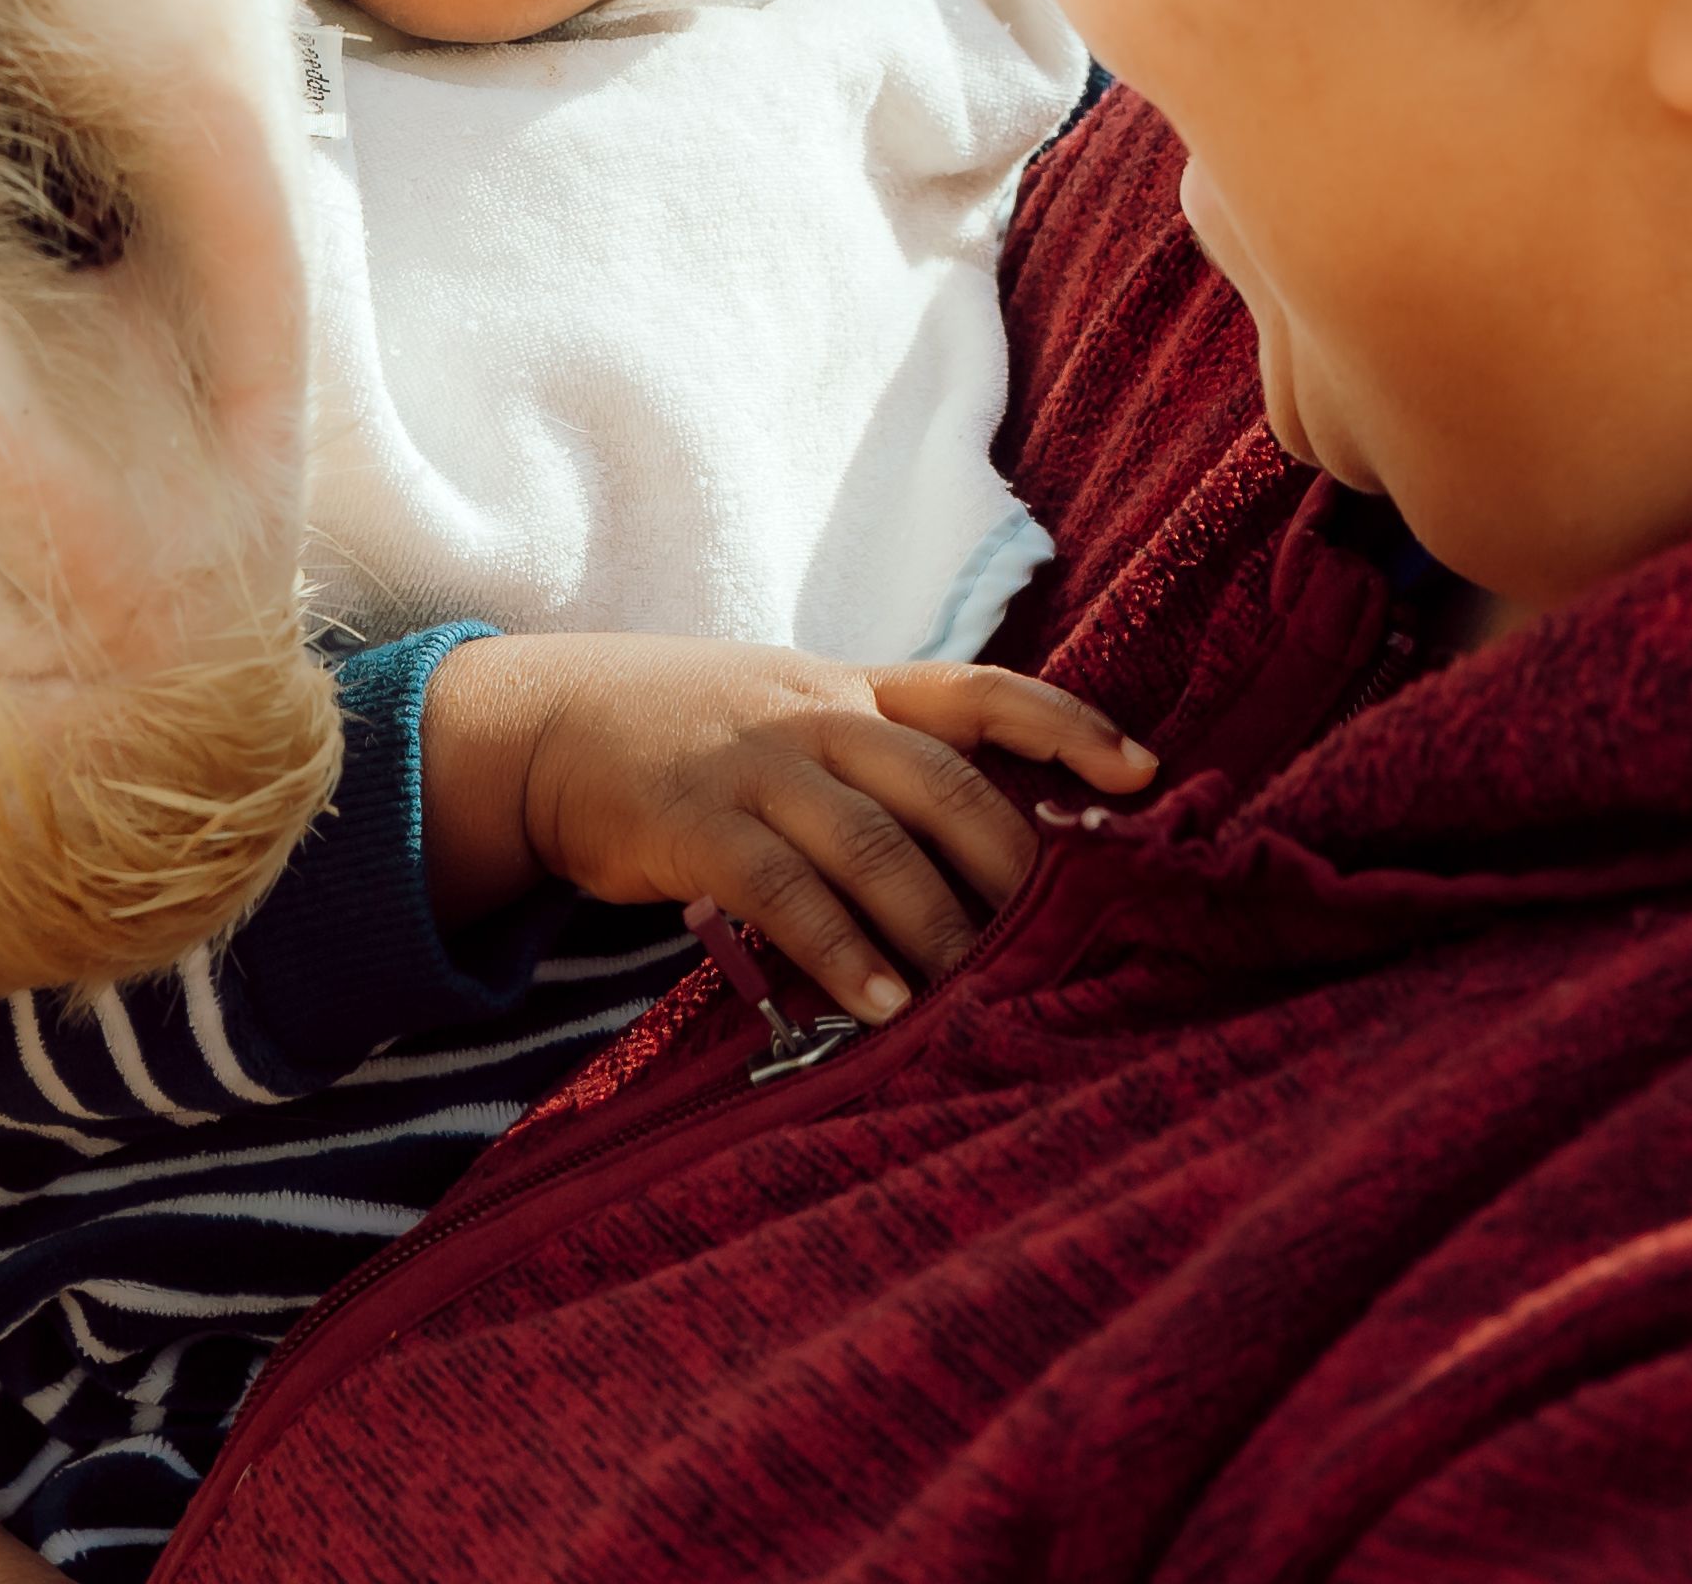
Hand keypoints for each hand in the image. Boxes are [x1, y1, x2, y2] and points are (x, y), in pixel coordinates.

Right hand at [417, 636, 1153, 1022]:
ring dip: (932, 924)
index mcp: (853, 687)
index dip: (1068, 727)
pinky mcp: (695, 824)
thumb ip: (881, 757)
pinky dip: (839, 951)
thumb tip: (1003, 840)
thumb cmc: (696, 734)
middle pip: (942, 779)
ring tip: (973, 994)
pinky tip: (879, 1003)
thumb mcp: (792, 714)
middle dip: (1012, 861)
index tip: (1143, 774)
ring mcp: (755, 766)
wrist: (548, 724)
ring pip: (872, 843)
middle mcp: (816, 716)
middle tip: (1063, 937)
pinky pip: (783, 891)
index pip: (981, 690)